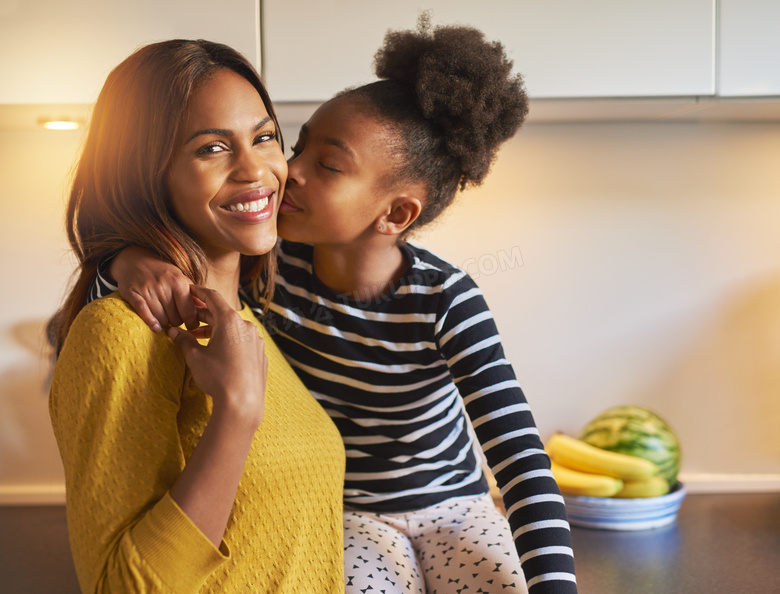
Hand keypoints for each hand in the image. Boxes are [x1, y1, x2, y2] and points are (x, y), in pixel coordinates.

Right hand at [111, 246, 198, 330]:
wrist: (135, 260)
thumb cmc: (162, 272)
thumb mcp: (180, 278)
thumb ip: (193, 294)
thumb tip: (206, 308)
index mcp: (178, 282)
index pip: (189, 311)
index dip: (192, 322)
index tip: (191, 326)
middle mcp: (164, 286)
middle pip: (175, 318)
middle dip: (177, 322)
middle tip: (175, 318)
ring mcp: (147, 290)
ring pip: (161, 319)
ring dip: (164, 323)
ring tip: (164, 317)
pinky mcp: (133, 294)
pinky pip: (144, 313)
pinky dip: (150, 322)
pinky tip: (155, 327)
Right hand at [168, 286, 266, 425]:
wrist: (242, 403)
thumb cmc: (217, 377)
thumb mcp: (195, 357)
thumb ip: (184, 341)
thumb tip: (173, 332)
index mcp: (230, 320)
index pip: (213, 298)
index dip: (200, 292)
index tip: (191, 289)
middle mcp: (246, 326)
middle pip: (223, 314)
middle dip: (204, 316)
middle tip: (189, 318)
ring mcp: (256, 341)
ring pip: (234, 329)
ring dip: (216, 330)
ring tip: (199, 338)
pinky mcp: (260, 355)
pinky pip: (243, 342)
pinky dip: (230, 342)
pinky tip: (219, 352)